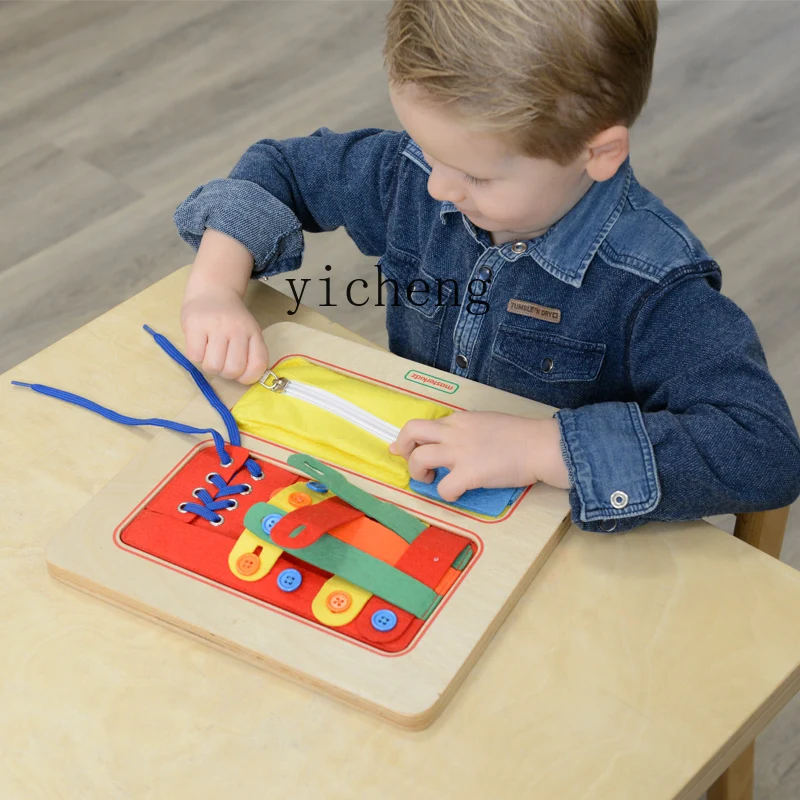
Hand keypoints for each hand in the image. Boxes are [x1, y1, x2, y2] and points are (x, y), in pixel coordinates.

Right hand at [181, 288, 268, 383]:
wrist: (212, 291)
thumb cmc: (231, 318)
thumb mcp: (248, 332)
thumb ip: (250, 353)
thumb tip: (243, 379)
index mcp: (253, 333)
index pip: (258, 365)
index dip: (247, 377)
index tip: (240, 372)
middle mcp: (237, 329)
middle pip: (233, 370)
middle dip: (225, 373)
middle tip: (222, 360)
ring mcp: (216, 326)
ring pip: (213, 366)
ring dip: (210, 366)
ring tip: (210, 353)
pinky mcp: (195, 325)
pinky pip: (195, 356)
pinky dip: (196, 356)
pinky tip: (199, 345)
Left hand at [388, 411, 570, 501]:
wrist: (541, 445)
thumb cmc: (521, 436)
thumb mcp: (487, 422)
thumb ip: (465, 430)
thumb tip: (451, 441)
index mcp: (459, 420)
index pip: (423, 423)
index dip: (409, 438)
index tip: (403, 448)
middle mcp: (454, 432)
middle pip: (411, 432)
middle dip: (403, 449)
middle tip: (410, 463)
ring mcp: (460, 452)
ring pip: (419, 459)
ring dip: (418, 473)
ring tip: (431, 480)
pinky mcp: (470, 473)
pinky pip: (444, 488)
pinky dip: (446, 494)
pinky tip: (457, 493)